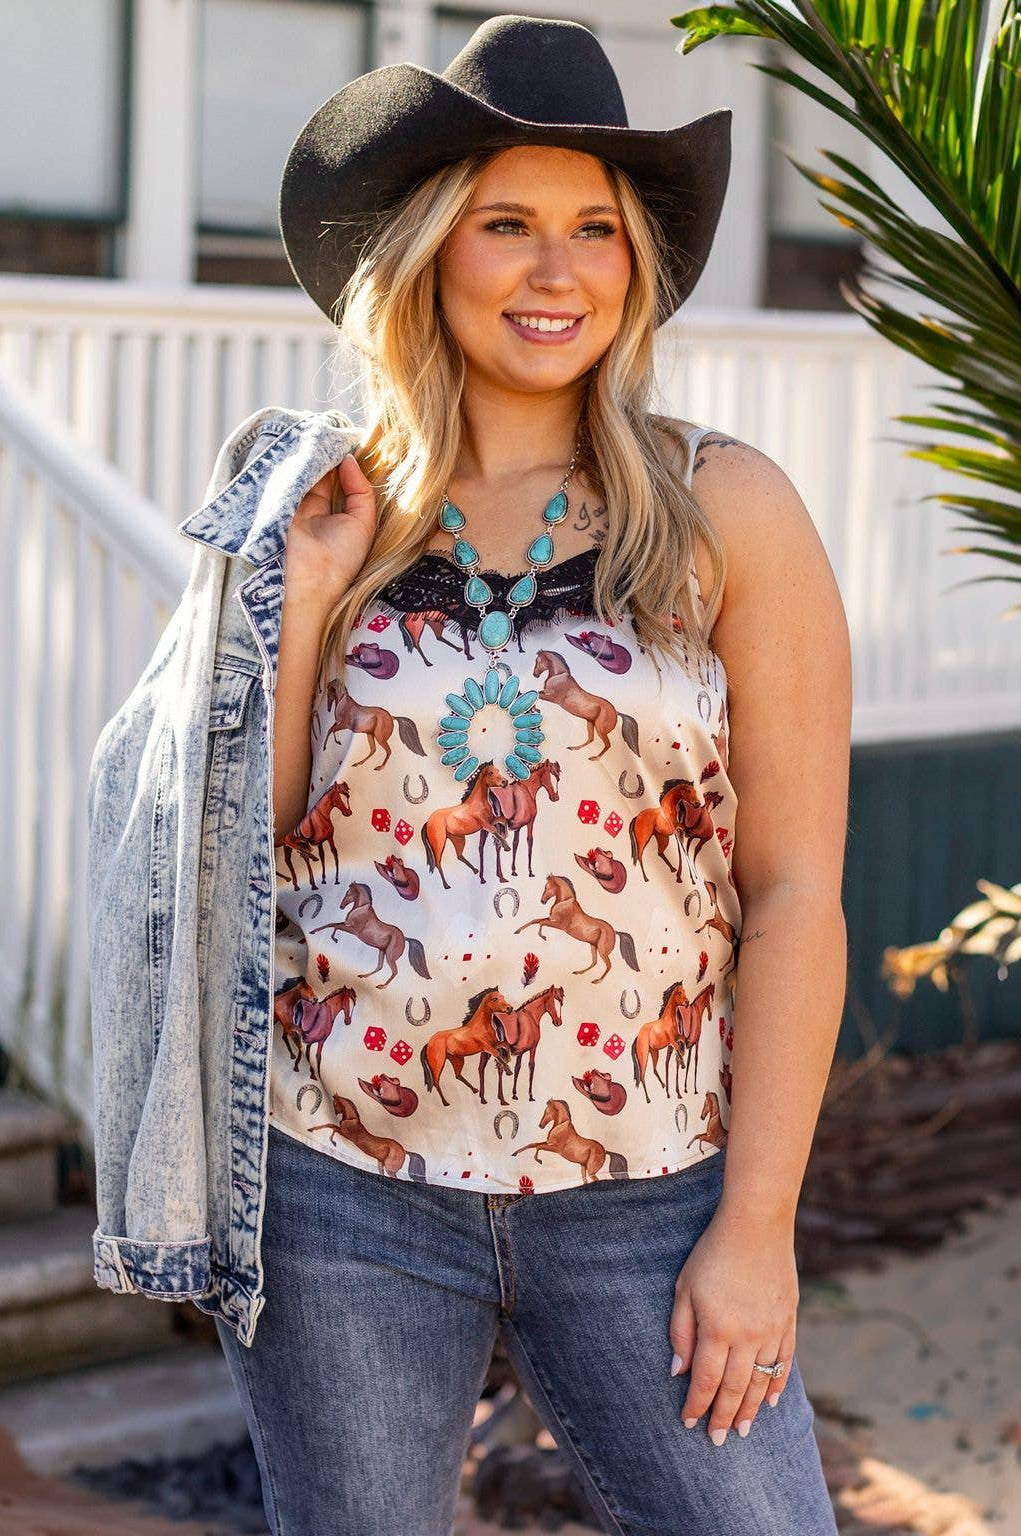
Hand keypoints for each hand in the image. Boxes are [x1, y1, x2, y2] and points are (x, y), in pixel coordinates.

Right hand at [284, 451, 377, 605]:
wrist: (313, 578)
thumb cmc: (344, 555)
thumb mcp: (364, 521)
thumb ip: (360, 489)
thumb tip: (348, 460)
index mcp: (347, 516)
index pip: (348, 483)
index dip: (349, 465)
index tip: (351, 444)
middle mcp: (327, 511)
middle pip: (329, 476)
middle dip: (332, 458)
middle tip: (335, 435)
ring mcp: (306, 508)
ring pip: (312, 476)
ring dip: (318, 461)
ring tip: (324, 439)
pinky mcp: (289, 507)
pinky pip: (296, 482)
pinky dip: (302, 468)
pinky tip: (309, 452)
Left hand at [668, 1205, 798, 1445]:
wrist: (757, 1225)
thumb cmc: (712, 1253)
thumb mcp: (685, 1288)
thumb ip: (681, 1331)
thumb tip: (677, 1371)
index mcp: (717, 1328)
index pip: (705, 1379)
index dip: (696, 1404)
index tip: (689, 1423)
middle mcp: (747, 1336)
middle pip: (734, 1388)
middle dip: (723, 1417)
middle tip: (717, 1441)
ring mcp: (771, 1330)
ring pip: (761, 1381)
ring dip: (750, 1409)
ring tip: (741, 1430)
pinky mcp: (789, 1321)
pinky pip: (784, 1362)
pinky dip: (777, 1384)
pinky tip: (770, 1401)